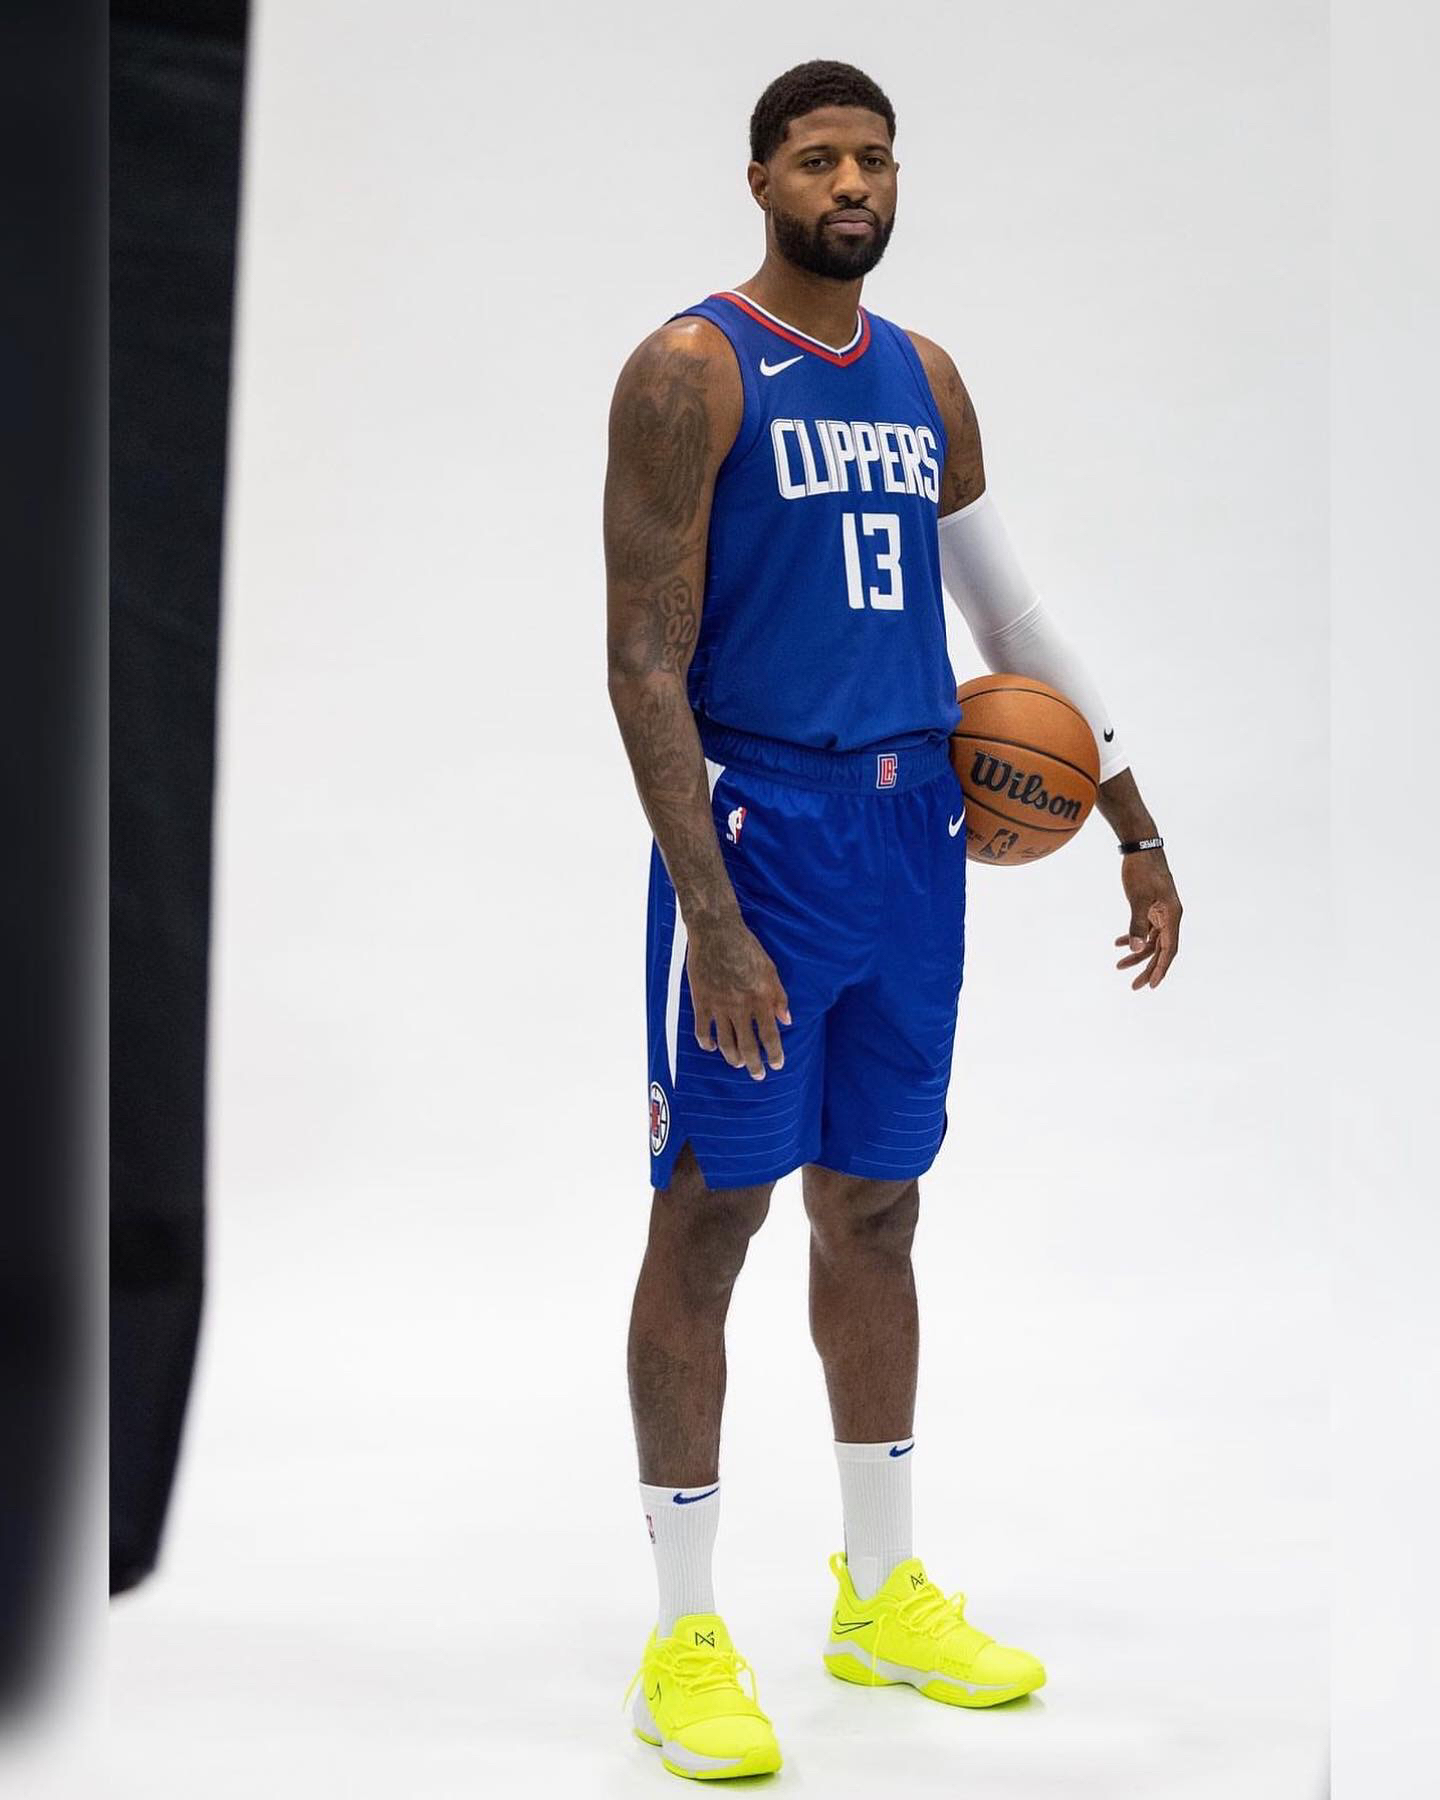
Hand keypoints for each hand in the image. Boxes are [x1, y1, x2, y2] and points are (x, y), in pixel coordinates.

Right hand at [687, 915, 789, 1079]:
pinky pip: (702, 1029)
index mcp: (760, 999)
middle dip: (754, 1064)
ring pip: (726, 1042)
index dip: (774, 1054)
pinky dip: (706, 1042)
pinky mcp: (701, 1001)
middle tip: (758, 1076)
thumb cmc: (747, 947)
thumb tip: (787, 1020)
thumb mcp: (771, 969)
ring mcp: (719, 1006)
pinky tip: (710, 1048)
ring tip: (737, 1064)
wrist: (717, 932)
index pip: (770, 1035)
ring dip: (732, 1057)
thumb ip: (779, 997)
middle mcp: (741, 1007)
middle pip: (748, 1045)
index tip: (777, 1064)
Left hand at [1113, 851, 1182, 989]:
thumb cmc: (1141, 869)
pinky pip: (1145, 929)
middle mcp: (1170, 916)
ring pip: (1152, 940)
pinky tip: (1117, 942)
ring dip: (1137, 953)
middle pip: (1161, 949)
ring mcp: (1161, 912)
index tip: (1151, 985)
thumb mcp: (1137, 898)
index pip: (1169, 949)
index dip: (1161, 969)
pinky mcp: (1152, 907)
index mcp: (1172, 915)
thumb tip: (1137, 949)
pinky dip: (1134, 936)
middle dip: (1147, 968)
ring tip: (1118, 966)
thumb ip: (1137, 924)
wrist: (1140, 846)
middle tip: (1134, 987)